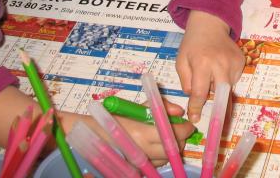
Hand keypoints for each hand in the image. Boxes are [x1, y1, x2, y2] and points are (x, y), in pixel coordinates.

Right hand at [61, 104, 194, 164]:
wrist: (92, 136)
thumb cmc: (114, 118)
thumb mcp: (137, 107)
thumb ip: (160, 107)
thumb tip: (179, 112)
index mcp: (143, 133)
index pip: (175, 134)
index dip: (185, 129)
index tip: (187, 124)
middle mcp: (142, 152)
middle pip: (174, 149)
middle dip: (180, 139)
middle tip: (178, 131)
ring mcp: (138, 164)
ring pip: (166, 159)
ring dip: (170, 149)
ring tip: (164, 138)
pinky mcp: (135, 171)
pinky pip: (154, 166)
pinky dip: (159, 158)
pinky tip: (154, 148)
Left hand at [175, 10, 244, 122]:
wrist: (210, 24)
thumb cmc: (192, 44)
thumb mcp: (181, 61)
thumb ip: (185, 82)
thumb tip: (194, 98)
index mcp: (202, 63)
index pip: (200, 92)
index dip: (197, 108)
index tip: (195, 118)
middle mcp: (220, 63)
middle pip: (221, 94)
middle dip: (219, 109)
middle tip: (217, 124)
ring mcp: (233, 62)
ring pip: (228, 88)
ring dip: (220, 91)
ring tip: (212, 79)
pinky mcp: (241, 61)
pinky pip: (233, 79)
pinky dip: (226, 81)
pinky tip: (220, 70)